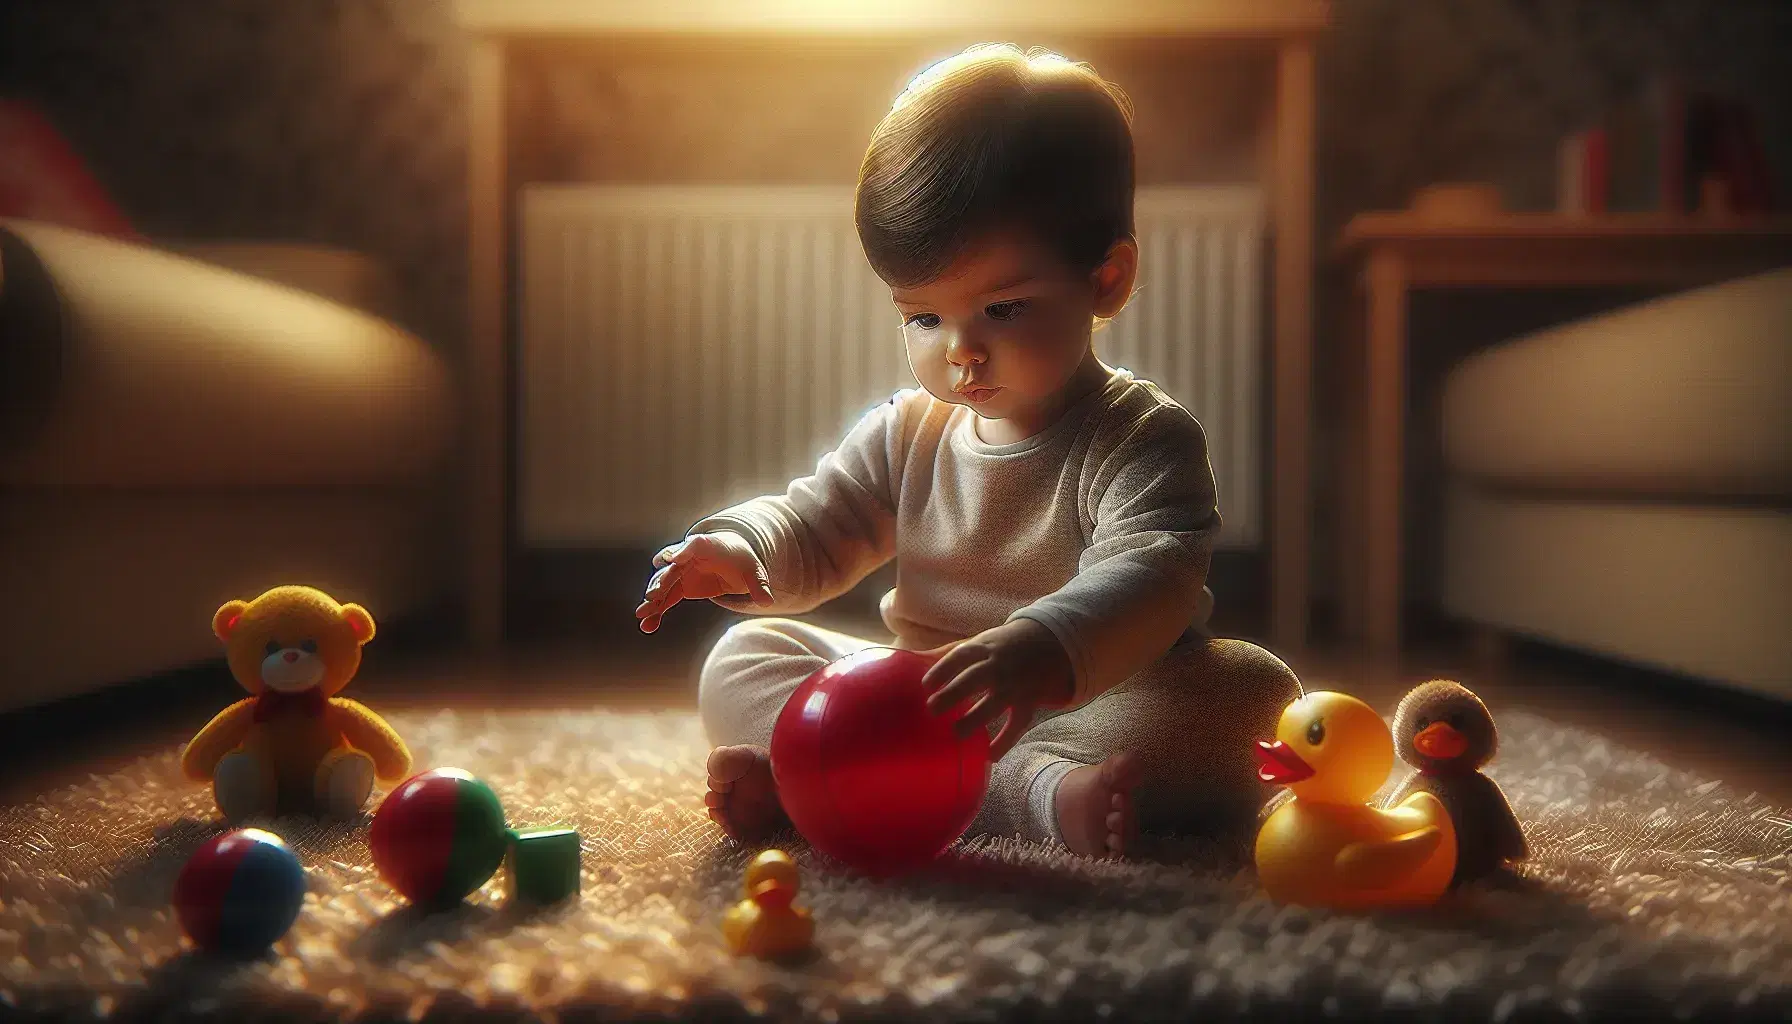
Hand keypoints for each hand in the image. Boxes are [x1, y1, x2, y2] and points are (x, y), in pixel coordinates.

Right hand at [636, 532, 772, 632]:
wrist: (729, 558)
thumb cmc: (742, 560)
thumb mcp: (754, 571)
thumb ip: (759, 585)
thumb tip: (768, 602)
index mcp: (709, 546)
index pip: (695, 545)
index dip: (683, 551)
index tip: (672, 559)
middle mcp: (688, 557)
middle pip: (673, 567)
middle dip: (662, 581)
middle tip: (653, 594)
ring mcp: (680, 572)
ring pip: (663, 585)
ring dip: (653, 600)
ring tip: (642, 615)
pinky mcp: (678, 587)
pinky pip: (664, 600)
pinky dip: (656, 612)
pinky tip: (647, 627)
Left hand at [920, 618, 1074, 757]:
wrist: (1050, 642)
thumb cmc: (1002, 646)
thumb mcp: (980, 642)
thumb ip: (949, 653)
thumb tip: (912, 660)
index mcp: (984, 647)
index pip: (961, 655)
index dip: (943, 669)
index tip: (926, 685)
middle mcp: (999, 665)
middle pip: (975, 678)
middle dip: (954, 693)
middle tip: (933, 709)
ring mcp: (1016, 684)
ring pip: (996, 702)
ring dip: (976, 718)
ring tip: (956, 734)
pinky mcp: (1029, 701)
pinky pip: (1017, 724)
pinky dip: (1005, 741)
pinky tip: (988, 756)